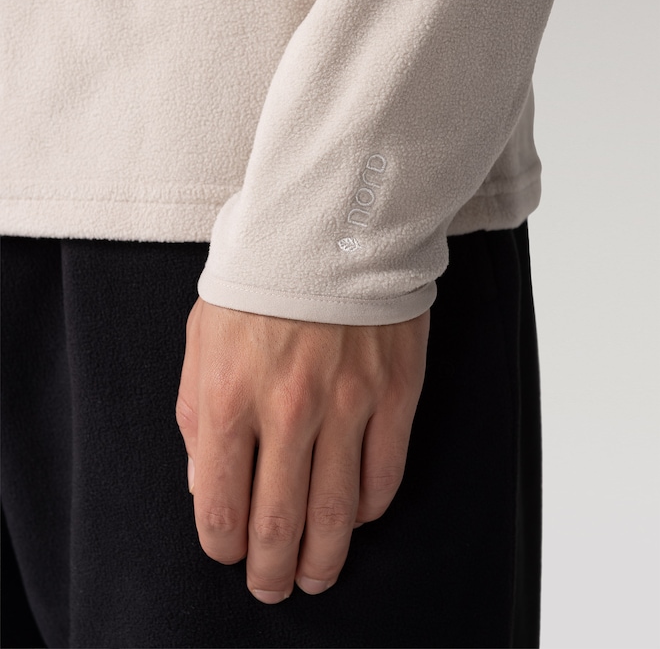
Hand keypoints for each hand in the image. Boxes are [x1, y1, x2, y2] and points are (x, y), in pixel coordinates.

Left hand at [176, 298, 428, 603]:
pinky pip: (385, 475)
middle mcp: (287, 409)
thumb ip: (194, 415)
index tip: (227, 553)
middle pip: (278, 524)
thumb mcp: (202, 339)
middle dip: (270, 572)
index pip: (219, 505)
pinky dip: (369, 510)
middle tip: (271, 588)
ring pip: (337, 513)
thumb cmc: (258, 285)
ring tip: (314, 577)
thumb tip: (203, 485)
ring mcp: (347, 403)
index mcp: (228, 396)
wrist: (329, 229)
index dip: (221, 546)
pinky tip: (357, 516)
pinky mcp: (394, 395)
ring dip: (323, 559)